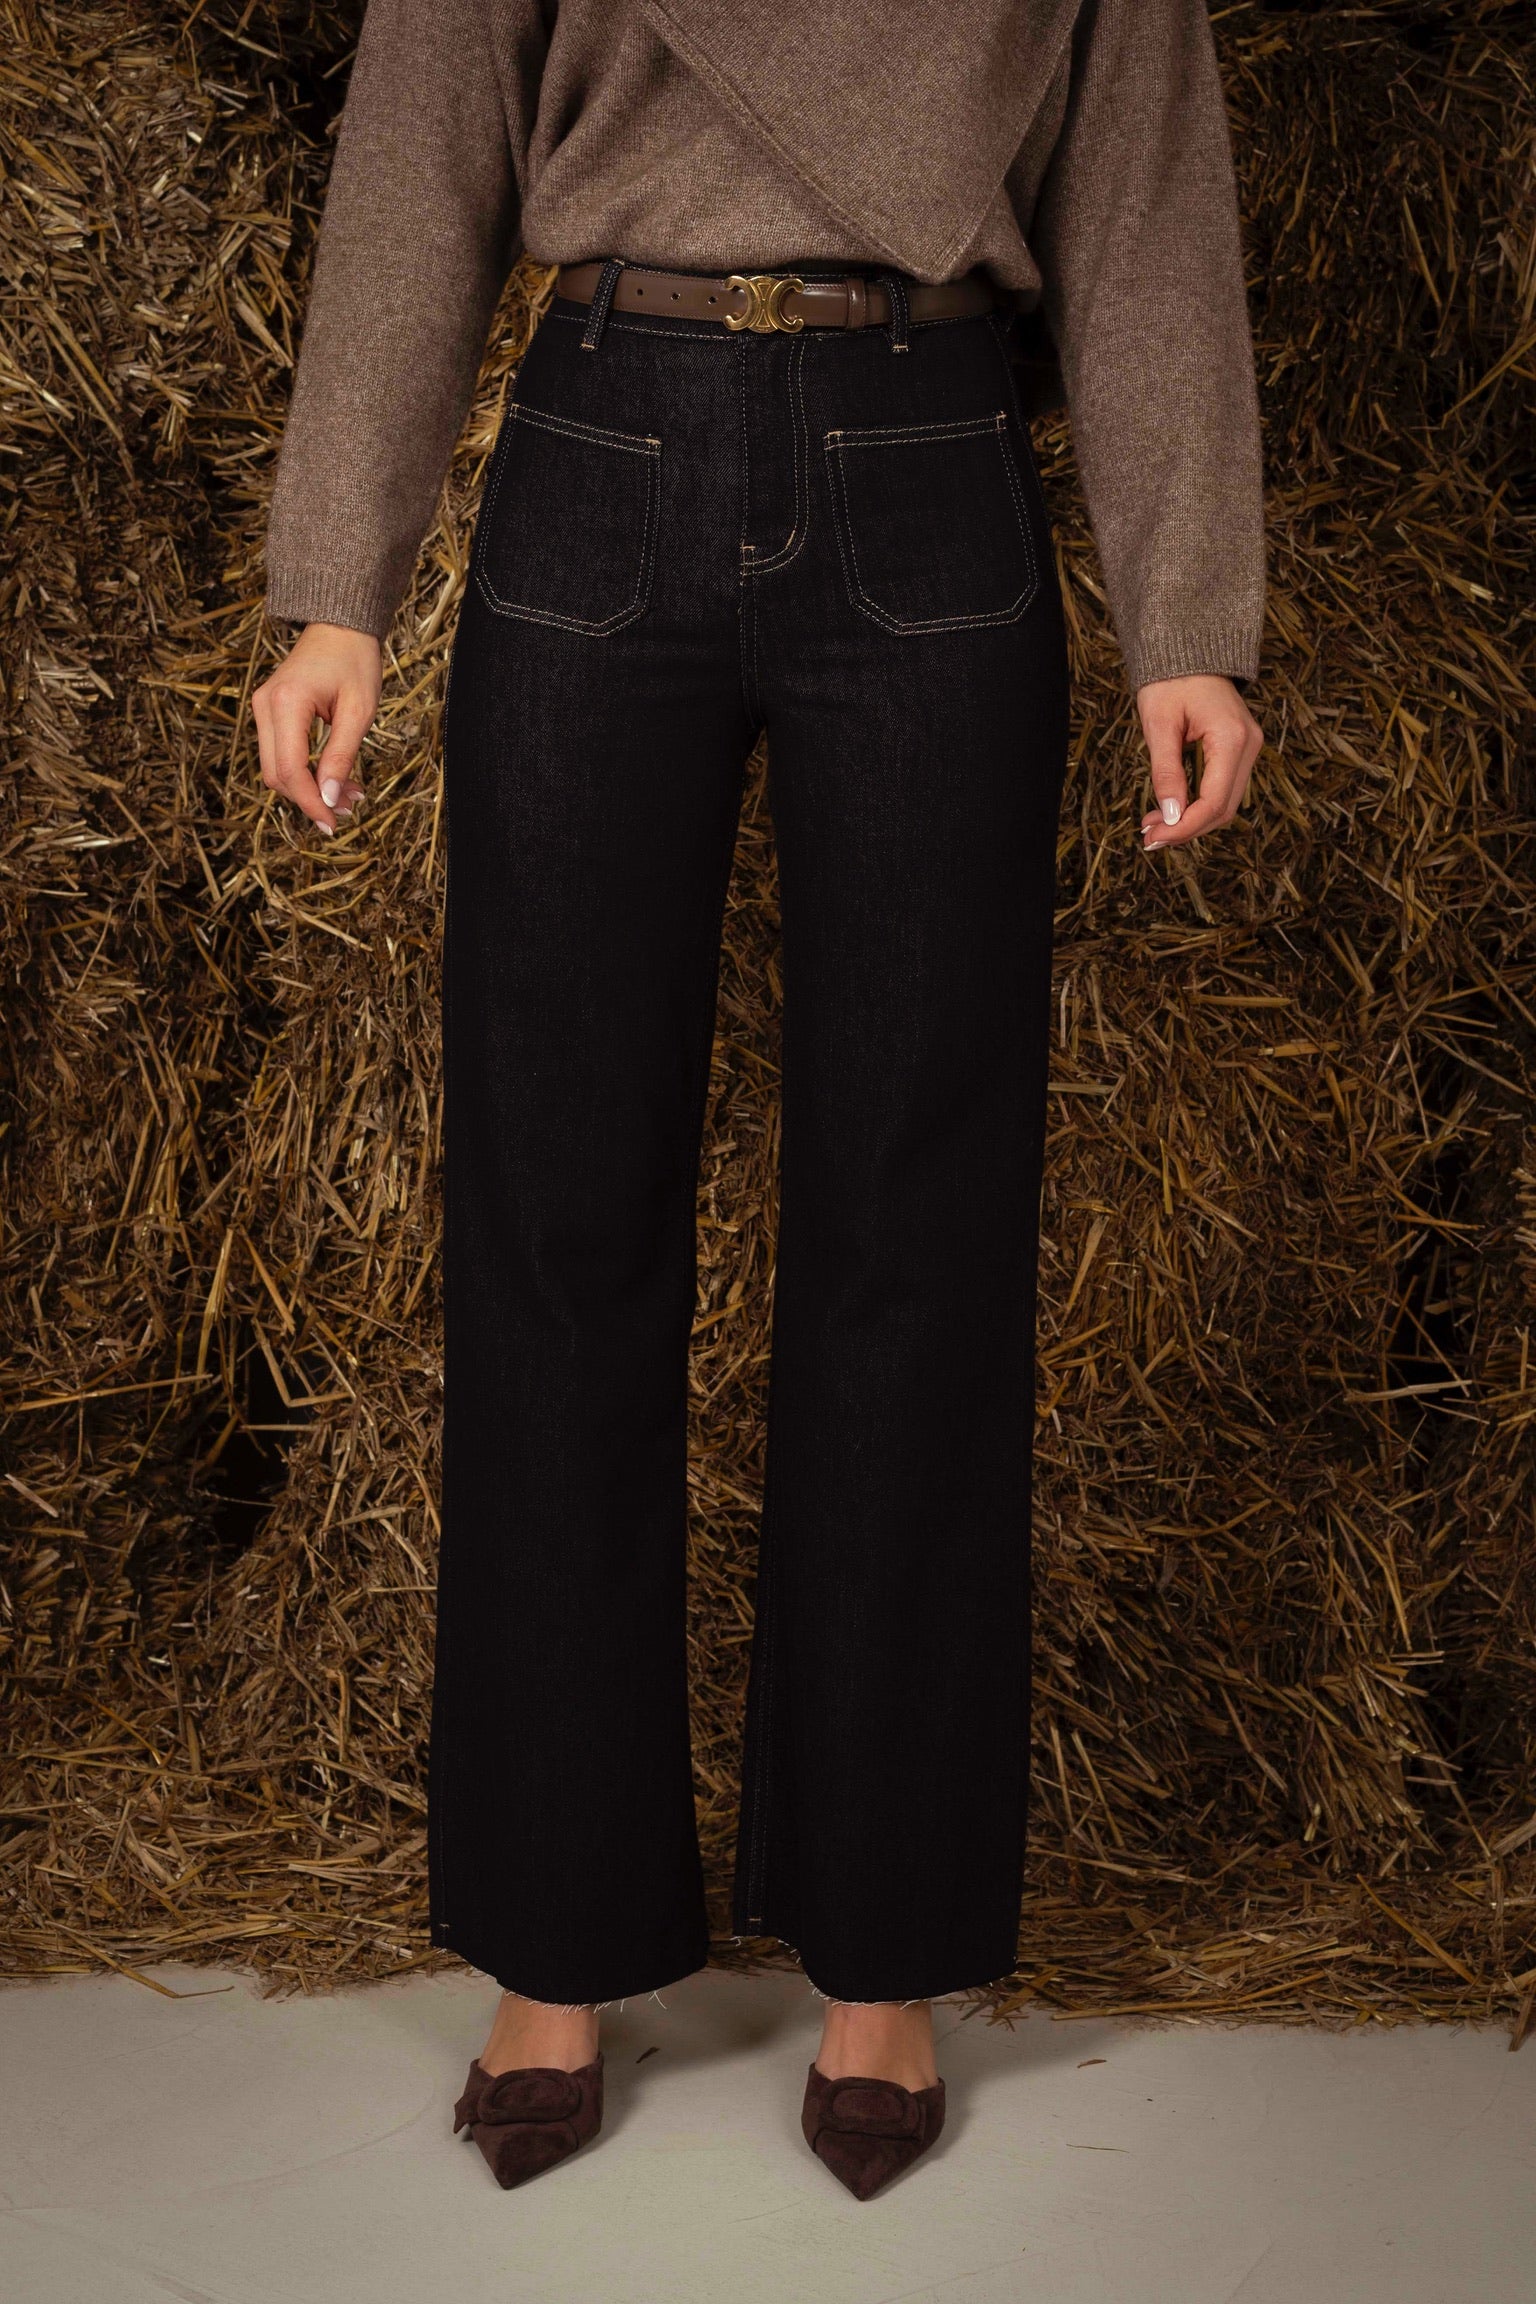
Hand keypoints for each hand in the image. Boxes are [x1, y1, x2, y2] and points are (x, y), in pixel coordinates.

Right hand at [252, 622, 381, 834]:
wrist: (340, 626)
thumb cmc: (355, 661)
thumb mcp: (358, 711)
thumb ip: (341, 757)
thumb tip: (330, 799)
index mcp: (286, 702)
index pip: (289, 769)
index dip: (310, 803)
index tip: (332, 824)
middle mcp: (264, 706)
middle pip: (275, 774)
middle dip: (309, 799)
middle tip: (348, 810)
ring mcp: (261, 708)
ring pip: (274, 768)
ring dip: (307, 788)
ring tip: (349, 794)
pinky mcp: (268, 712)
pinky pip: (279, 753)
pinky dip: (303, 772)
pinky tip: (332, 778)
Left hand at [1136, 674, 1261, 849]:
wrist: (1189, 650)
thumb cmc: (1171, 680)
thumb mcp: (1159, 725)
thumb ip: (1166, 772)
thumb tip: (1169, 816)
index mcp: (1232, 739)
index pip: (1213, 802)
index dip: (1183, 827)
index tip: (1153, 838)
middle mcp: (1249, 746)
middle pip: (1223, 809)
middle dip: (1186, 829)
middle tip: (1148, 839)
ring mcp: (1249, 748)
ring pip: (1224, 803)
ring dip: (1191, 821)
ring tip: (1154, 826)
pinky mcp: (1240, 750)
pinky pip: (1223, 788)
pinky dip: (1198, 805)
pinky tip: (1170, 810)